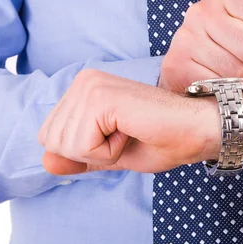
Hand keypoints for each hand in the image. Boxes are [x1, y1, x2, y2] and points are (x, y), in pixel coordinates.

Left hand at [37, 69, 221, 174]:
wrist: (197, 129)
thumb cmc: (161, 140)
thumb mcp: (109, 155)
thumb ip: (77, 157)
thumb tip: (45, 162)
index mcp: (82, 89)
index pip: (50, 136)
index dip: (84, 151)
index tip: (118, 137)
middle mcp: (82, 80)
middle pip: (52, 141)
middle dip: (88, 153)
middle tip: (125, 135)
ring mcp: (90, 85)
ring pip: (65, 145)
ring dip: (101, 152)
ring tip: (130, 132)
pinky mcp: (100, 95)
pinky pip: (82, 145)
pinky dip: (108, 152)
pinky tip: (131, 130)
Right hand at [158, 0, 242, 91]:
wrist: (190, 73)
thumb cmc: (231, 55)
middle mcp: (201, 11)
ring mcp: (184, 36)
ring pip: (235, 70)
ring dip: (239, 80)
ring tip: (229, 74)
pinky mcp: (175, 63)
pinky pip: (215, 84)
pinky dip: (221, 91)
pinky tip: (214, 83)